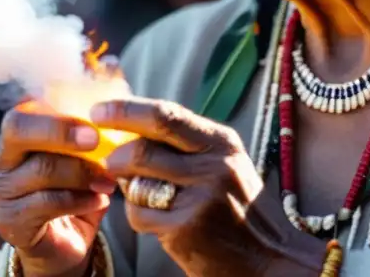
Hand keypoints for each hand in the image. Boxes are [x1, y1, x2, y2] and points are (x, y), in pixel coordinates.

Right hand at [0, 104, 117, 276]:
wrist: (65, 244)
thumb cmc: (77, 188)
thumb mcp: (86, 154)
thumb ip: (93, 122)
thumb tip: (116, 82)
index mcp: (14, 136)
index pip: (23, 110)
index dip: (56, 111)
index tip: (96, 115)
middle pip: (19, 130)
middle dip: (62, 131)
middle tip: (96, 140)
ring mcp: (0, 194)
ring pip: (42, 169)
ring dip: (82, 172)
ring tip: (108, 180)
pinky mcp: (9, 223)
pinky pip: (48, 203)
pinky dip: (80, 199)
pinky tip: (99, 200)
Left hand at [91, 98, 327, 276]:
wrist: (270, 259)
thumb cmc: (240, 208)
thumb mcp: (225, 163)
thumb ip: (187, 144)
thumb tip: (132, 125)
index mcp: (222, 142)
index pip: (166, 115)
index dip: (127, 111)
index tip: (99, 111)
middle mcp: (214, 165)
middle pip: (143, 148)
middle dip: (115, 154)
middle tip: (107, 160)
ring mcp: (200, 198)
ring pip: (136, 183)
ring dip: (129, 188)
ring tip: (146, 195)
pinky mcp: (186, 229)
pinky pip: (140, 215)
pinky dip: (139, 217)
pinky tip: (161, 223)